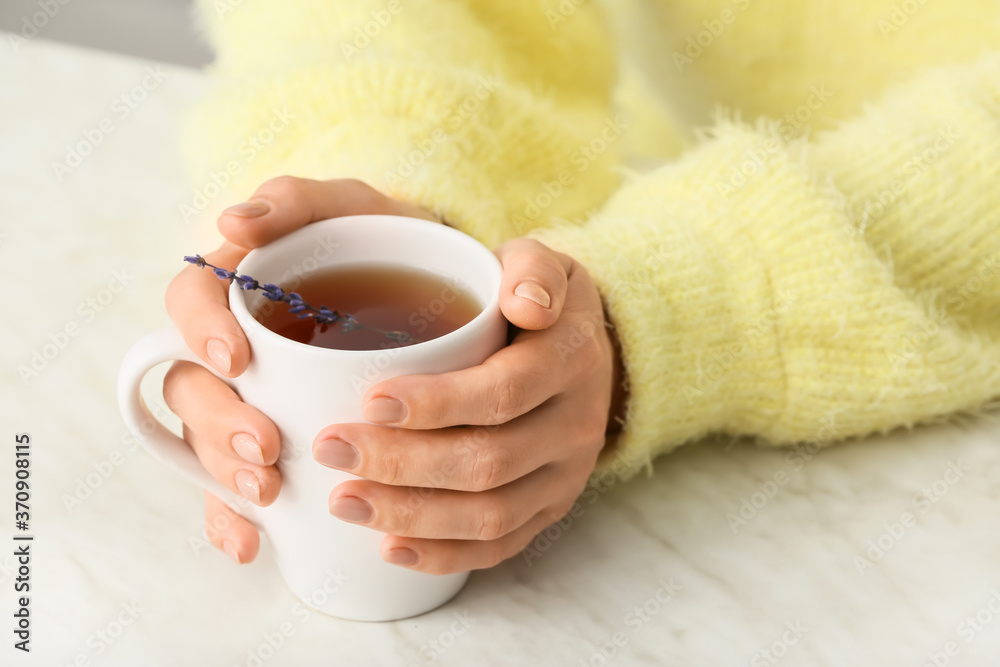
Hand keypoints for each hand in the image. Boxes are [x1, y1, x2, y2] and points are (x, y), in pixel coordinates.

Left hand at [163, 176, 621, 572]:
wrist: (580, 350)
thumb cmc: (533, 302)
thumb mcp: (539, 262)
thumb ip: (532, 268)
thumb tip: (526, 305)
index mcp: (571, 358)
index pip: (504, 392)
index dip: (437, 403)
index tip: (370, 399)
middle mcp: (576, 424)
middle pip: (489, 462)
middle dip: (403, 463)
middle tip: (331, 448)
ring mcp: (564, 474)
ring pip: (491, 514)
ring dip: (412, 515)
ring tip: (343, 500)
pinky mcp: (549, 509)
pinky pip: (501, 546)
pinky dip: (443, 554)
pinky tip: (388, 547)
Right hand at [163, 177, 436, 562]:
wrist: (447, 293)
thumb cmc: (393, 245)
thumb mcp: (355, 208)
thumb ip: (302, 200)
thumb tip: (233, 221)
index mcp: (245, 290)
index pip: (191, 303)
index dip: (199, 332)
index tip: (238, 361)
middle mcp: (241, 347)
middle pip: (192, 386)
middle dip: (217, 421)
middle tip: (263, 445)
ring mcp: (257, 400)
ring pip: (207, 442)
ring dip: (225, 473)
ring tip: (265, 492)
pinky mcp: (280, 442)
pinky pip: (236, 489)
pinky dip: (234, 518)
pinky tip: (252, 542)